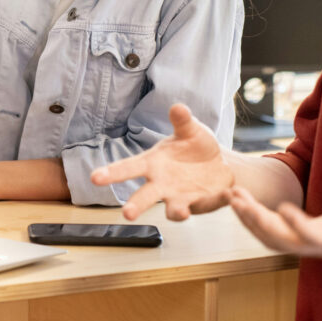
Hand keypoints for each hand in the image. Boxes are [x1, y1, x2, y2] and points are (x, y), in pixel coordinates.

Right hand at [91, 103, 234, 220]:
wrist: (219, 164)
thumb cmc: (195, 146)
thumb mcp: (190, 130)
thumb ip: (183, 120)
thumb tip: (177, 107)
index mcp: (153, 163)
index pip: (129, 168)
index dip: (112, 173)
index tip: (96, 177)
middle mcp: (162, 184)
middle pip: (145, 196)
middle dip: (136, 205)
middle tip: (127, 214)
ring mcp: (180, 197)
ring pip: (173, 209)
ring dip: (175, 211)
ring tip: (178, 211)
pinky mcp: (200, 204)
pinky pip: (206, 204)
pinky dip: (215, 200)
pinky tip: (225, 194)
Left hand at [229, 135, 321, 262]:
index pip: (316, 235)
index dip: (299, 225)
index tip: (282, 209)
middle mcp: (319, 245)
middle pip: (283, 240)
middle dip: (259, 220)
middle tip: (238, 198)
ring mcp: (305, 246)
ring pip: (271, 240)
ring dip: (249, 220)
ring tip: (232, 196)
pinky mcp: (296, 242)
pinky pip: (268, 237)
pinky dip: (251, 222)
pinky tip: (239, 202)